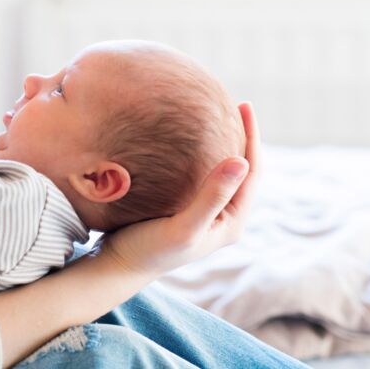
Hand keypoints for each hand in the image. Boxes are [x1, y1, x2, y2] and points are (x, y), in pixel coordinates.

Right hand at [96, 102, 260, 275]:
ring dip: (221, 144)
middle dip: (240, 137)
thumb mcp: (183, 226)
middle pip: (241, 170)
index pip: (251, 171)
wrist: (117, 267)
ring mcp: (205, 215)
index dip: (251, 137)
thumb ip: (212, 196)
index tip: (244, 104)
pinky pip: (202, 175)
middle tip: (234, 103)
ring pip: (221, 172)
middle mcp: (223, 218)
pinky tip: (186, 139)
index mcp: (232, 221)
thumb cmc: (148, 250)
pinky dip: (200, 154)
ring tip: (214, 115)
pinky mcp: (186, 210)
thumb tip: (241, 160)